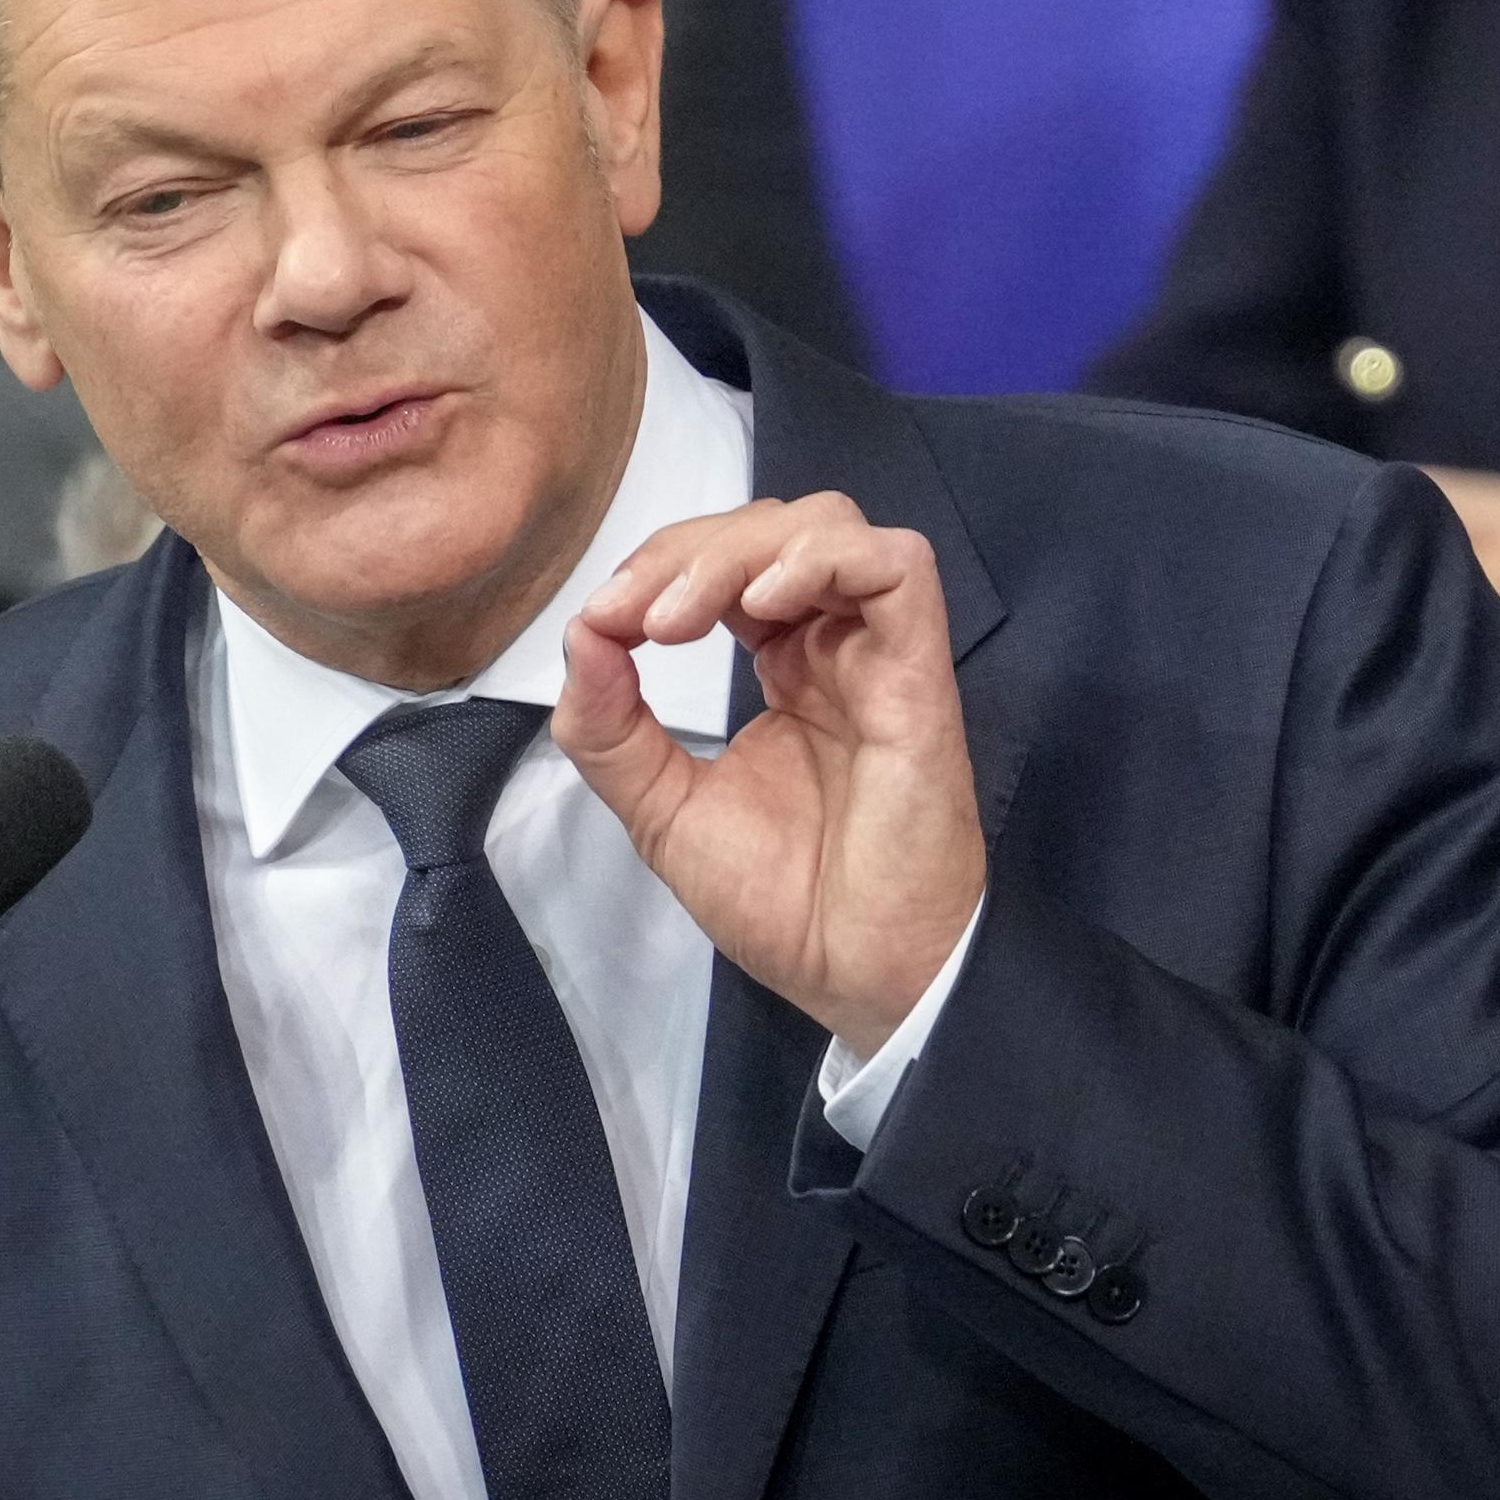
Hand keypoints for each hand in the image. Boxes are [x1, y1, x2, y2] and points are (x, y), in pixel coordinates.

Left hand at [554, 491, 985, 1058]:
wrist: (855, 974)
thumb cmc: (784, 903)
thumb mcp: (661, 809)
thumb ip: (612, 727)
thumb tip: (579, 633)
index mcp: (786, 667)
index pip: (727, 565)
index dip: (662, 566)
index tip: (605, 619)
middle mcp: (834, 647)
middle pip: (771, 527)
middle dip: (687, 550)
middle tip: (634, 614)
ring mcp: (879, 655)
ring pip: (829, 525)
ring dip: (739, 550)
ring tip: (679, 619)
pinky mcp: (920, 672)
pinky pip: (898, 566)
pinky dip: (824, 558)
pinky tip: (763, 604)